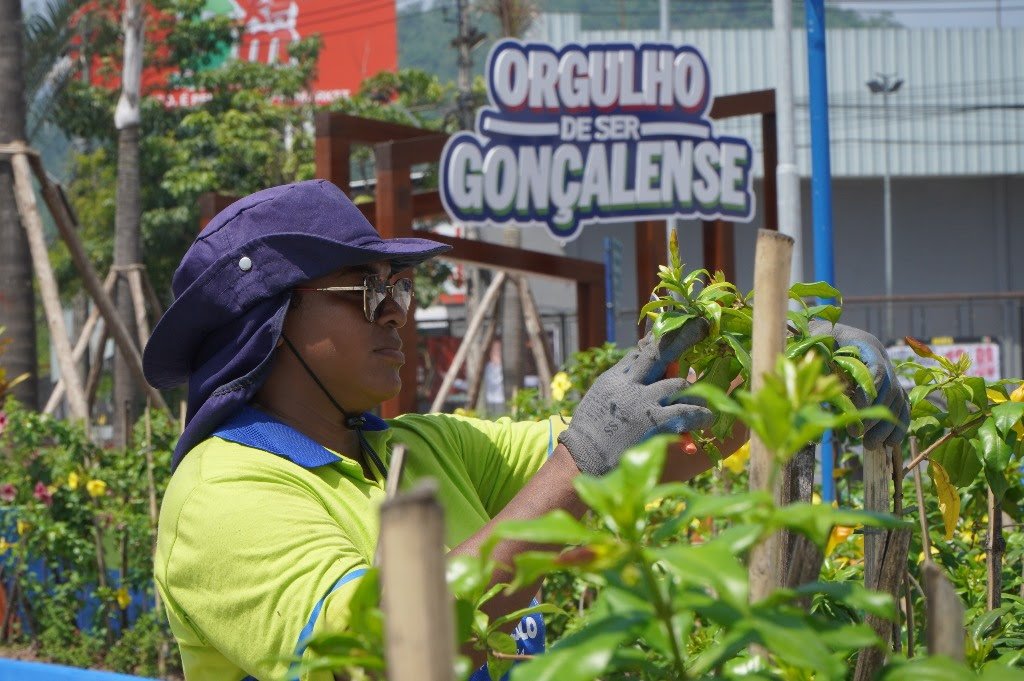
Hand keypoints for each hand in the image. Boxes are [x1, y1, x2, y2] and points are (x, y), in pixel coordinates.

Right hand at [558, 319, 714, 475]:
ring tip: (706, 404)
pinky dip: (700, 415)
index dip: (660, 336)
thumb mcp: (600, 398)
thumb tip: (638, 372)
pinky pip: (686, 411)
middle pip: (660, 352)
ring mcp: (642, 401)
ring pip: (678, 385)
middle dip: (684, 336)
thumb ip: (621, 383)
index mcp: (616, 378)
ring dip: (695, 393)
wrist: (582, 458)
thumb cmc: (590, 433)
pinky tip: (707, 419)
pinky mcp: (653, 421)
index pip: (642, 350)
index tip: (675, 324)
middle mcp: (629, 384)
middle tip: (703, 326)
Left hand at [810, 320, 908, 447]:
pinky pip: (901, 406)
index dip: (869, 392)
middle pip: (889, 389)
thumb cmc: (820, 338)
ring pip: (897, 400)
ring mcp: (890, 371)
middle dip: (874, 415)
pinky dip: (897, 425)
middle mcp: (883, 357)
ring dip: (885, 425)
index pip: (876, 369)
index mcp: (866, 345)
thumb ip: (817, 358)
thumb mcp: (816, 342)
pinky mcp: (890, 384)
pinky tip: (889, 444)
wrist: (833, 332)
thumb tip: (811, 382)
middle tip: (856, 435)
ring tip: (869, 445)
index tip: (856, 412)